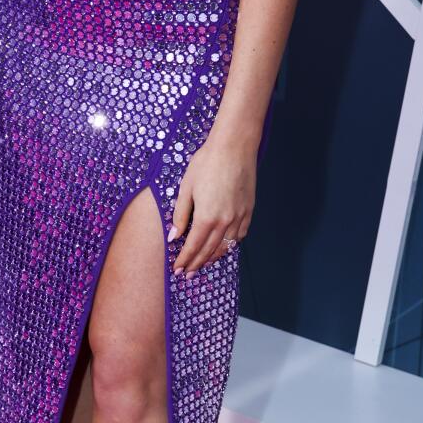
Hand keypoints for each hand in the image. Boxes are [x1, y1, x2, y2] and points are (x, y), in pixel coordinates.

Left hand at [167, 135, 255, 275]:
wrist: (234, 147)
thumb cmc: (206, 163)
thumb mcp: (186, 188)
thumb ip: (180, 215)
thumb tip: (173, 236)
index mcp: (207, 217)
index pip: (193, 247)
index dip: (184, 260)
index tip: (177, 270)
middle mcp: (225, 222)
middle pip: (208, 251)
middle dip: (196, 264)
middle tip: (187, 274)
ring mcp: (239, 218)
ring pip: (225, 247)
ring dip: (212, 258)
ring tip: (202, 265)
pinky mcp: (248, 211)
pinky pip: (239, 236)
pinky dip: (229, 246)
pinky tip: (223, 248)